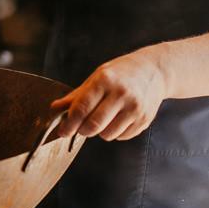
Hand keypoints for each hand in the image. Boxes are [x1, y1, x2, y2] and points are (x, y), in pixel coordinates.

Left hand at [49, 50, 166, 141]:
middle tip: (81, 128)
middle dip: (83, 131)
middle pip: (94, 125)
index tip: (62, 132)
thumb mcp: (97, 78)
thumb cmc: (120, 74)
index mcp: (105, 80)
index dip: (69, 124)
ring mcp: (135, 107)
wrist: (154, 71)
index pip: (81, 108)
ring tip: (104, 118)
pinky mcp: (144, 119)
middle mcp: (121, 93)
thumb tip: (54, 109)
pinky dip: (115, 132)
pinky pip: (121, 136)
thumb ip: (76, 96)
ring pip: (108, 135)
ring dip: (100, 132)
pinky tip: (119, 118)